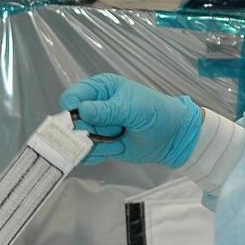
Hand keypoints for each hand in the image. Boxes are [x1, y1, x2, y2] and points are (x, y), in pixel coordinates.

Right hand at [59, 73, 201, 166]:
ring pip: (77, 140)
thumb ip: (106, 110)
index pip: (72, 96)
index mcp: (100, 88)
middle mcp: (94, 107)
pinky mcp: (100, 145)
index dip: (72, 110)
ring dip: (96, 144)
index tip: (83, 120)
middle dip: (88, 131)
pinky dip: (97, 155)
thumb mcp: (132, 108)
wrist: (173, 137)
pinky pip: (86, 153)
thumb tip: (81, 111)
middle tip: (111, 132)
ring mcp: (96, 127)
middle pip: (71, 122)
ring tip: (118, 140)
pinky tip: (115, 149)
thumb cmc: (156, 113)